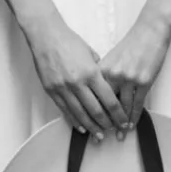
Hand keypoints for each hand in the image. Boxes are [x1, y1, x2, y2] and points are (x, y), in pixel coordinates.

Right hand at [24, 15, 129, 138]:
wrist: (46, 36)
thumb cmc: (70, 42)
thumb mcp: (91, 54)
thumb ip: (99, 72)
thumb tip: (106, 85)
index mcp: (91, 73)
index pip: (109, 100)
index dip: (118, 114)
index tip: (123, 121)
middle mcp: (77, 83)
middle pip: (96, 111)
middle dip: (107, 123)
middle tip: (113, 131)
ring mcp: (63, 88)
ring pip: (80, 114)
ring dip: (91, 126)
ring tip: (98, 135)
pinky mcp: (51, 91)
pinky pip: (64, 110)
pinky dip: (74, 121)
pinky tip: (81, 127)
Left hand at [99, 12, 170, 132]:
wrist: (150, 31)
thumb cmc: (131, 44)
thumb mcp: (111, 58)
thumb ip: (103, 74)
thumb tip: (98, 92)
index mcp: (101, 69)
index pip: (93, 96)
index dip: (90, 112)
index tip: (88, 124)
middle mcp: (112, 75)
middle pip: (105, 105)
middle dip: (104, 123)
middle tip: (101, 136)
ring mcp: (128, 79)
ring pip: (122, 107)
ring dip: (120, 123)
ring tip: (119, 135)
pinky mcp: (144, 81)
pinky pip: (137, 104)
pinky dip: (134, 117)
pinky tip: (131, 125)